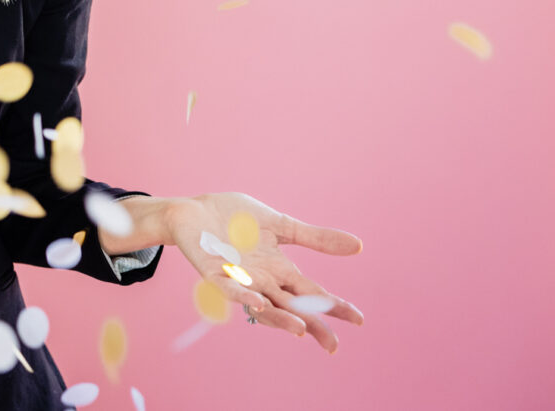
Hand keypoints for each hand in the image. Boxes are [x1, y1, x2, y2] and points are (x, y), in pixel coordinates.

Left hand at [164, 192, 364, 352]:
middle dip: (312, 325)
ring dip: (280, 318)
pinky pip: (229, 289)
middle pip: (292, 307)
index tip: (359, 320)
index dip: (334, 307)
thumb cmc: (237, 220)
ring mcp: (239, 278)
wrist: (195, 210)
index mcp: (280, 270)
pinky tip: (258, 302)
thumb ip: (315, 238)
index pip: (312, 294)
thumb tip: (359, 246)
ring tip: (302, 329)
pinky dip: (243, 296)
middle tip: (333, 345)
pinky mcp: (213, 272)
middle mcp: (262, 280)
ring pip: (263, 305)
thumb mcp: (282, 225)